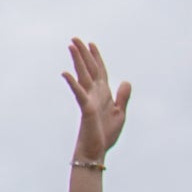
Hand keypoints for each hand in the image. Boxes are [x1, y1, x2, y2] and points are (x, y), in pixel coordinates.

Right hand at [62, 38, 130, 161]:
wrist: (97, 152)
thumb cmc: (105, 134)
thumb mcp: (120, 113)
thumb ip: (123, 96)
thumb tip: (125, 81)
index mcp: (103, 93)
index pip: (100, 70)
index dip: (96, 57)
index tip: (91, 44)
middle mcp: (95, 93)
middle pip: (89, 69)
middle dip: (83, 53)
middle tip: (75, 39)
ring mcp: (89, 100)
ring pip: (83, 76)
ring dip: (78, 61)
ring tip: (72, 46)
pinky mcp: (86, 109)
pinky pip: (79, 93)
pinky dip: (73, 83)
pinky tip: (66, 73)